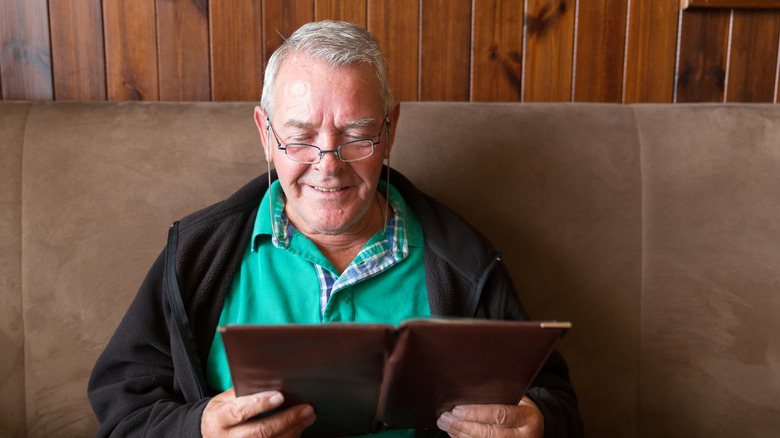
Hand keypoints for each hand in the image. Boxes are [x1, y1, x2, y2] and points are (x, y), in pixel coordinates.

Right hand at [201, 388, 315, 437]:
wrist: (210, 433)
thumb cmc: (222, 412)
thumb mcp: (225, 399)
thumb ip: (244, 392)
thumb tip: (273, 383)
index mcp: (219, 418)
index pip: (239, 411)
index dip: (260, 404)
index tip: (280, 396)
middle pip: (259, 431)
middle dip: (286, 420)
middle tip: (305, 408)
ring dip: (292, 430)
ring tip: (308, 417)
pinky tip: (298, 429)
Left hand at [436, 396, 543, 437]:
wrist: (537, 427)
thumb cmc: (523, 409)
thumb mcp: (519, 399)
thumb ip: (500, 396)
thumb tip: (471, 390)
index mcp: (527, 418)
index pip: (500, 415)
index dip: (477, 413)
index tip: (457, 410)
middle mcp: (522, 436)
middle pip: (489, 433)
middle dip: (463, 426)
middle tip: (445, 418)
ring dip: (460, 434)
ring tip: (445, 424)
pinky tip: (454, 433)